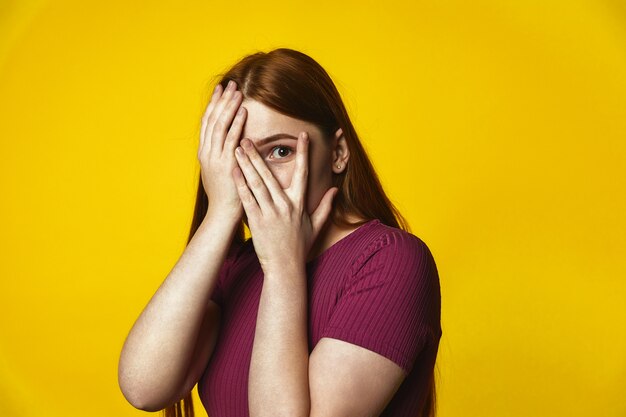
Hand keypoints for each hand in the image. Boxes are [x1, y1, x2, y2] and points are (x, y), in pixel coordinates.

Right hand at [198, 80, 245, 220]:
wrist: (223, 214)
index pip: (207, 123)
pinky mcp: (226, 164)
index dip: (213, 105)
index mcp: (204, 153)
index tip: (220, 90)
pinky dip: (236, 123)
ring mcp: (215, 158)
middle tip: (229, 84)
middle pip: (212, 120)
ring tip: (237, 92)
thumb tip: (229, 144)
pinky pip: (231, 139)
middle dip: (221, 101)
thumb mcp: (219, 172)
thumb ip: (221, 156)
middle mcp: (206, 153)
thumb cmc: (226, 195)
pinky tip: (243, 111)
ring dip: (229, 107)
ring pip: (220, 126)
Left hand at [232, 132, 337, 271]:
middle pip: (271, 174)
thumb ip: (326, 207)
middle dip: (259, 154)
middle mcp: (285, 205)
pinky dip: (240, 184)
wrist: (285, 267)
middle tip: (249, 137)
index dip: (303, 152)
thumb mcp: (316, 226)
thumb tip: (335, 191)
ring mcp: (270, 213)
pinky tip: (233, 171)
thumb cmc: (299, 247)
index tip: (302, 134)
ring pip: (257, 183)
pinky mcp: (257, 221)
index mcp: (299, 204)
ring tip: (238, 149)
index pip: (303, 172)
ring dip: (246, 164)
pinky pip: (247, 198)